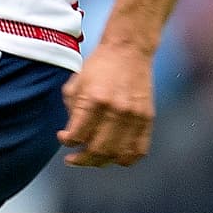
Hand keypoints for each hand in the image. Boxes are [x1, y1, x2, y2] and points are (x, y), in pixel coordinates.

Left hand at [58, 43, 154, 167]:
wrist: (129, 50)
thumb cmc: (99, 66)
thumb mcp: (76, 83)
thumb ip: (71, 111)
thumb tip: (71, 137)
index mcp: (94, 100)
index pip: (77, 135)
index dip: (67, 142)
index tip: (64, 138)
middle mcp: (115, 110)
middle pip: (97, 150)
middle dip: (81, 159)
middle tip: (73, 159)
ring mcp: (134, 116)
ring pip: (117, 155)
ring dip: (101, 162)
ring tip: (92, 159)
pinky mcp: (147, 119)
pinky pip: (139, 150)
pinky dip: (126, 159)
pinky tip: (114, 156)